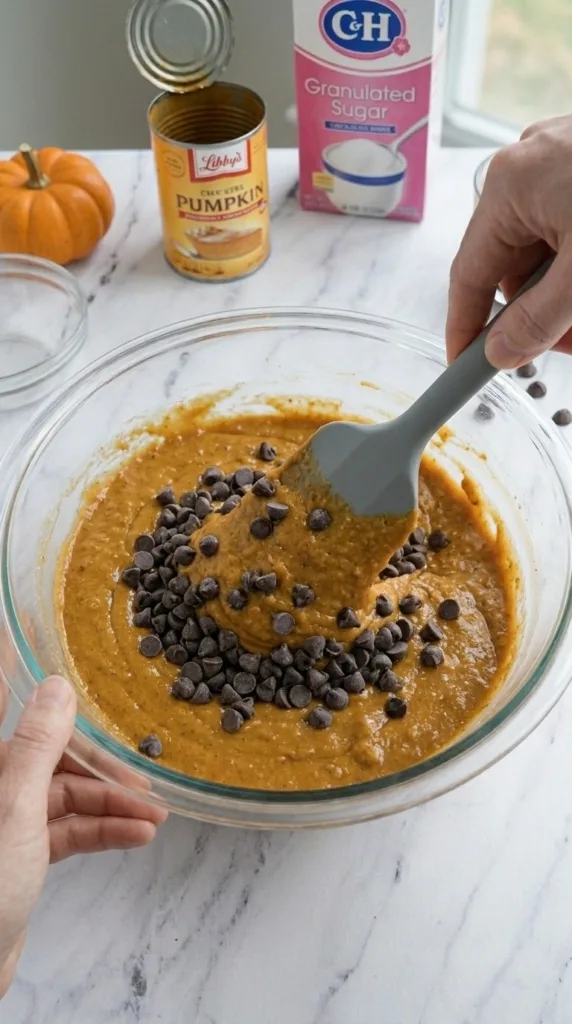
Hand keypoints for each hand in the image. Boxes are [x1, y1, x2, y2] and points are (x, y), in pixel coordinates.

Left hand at [0, 676, 166, 998]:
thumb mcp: (14, 808)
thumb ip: (37, 746)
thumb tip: (57, 687)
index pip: (6, 701)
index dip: (35, 683)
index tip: (62, 661)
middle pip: (52, 757)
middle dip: (102, 770)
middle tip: (146, 782)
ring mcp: (7, 820)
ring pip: (66, 795)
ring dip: (112, 805)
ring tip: (154, 817)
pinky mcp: (19, 853)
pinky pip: (67, 830)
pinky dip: (102, 831)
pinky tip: (136, 835)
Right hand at [447, 114, 571, 367]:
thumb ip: (539, 321)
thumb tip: (500, 354)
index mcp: (511, 185)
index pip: (470, 273)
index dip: (466, 327)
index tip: (465, 367)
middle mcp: (530, 168)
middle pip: (514, 266)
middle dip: (541, 313)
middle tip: (568, 344)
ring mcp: (564, 163)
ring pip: (550, 254)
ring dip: (569, 296)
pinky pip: (571, 232)